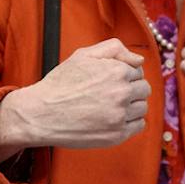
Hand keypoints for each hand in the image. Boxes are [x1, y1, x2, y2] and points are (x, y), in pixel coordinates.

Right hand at [0, 38, 148, 156]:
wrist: (41, 114)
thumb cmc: (60, 84)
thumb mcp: (83, 55)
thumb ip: (114, 49)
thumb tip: (139, 59)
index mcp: (117, 71)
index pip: (138, 71)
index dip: (125, 74)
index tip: (111, 81)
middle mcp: (122, 93)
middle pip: (143, 89)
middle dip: (131, 89)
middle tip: (111, 94)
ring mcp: (120, 115)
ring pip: (142, 108)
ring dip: (131, 106)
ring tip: (110, 107)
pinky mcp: (117, 135)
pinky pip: (138, 126)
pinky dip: (131, 122)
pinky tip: (114, 118)